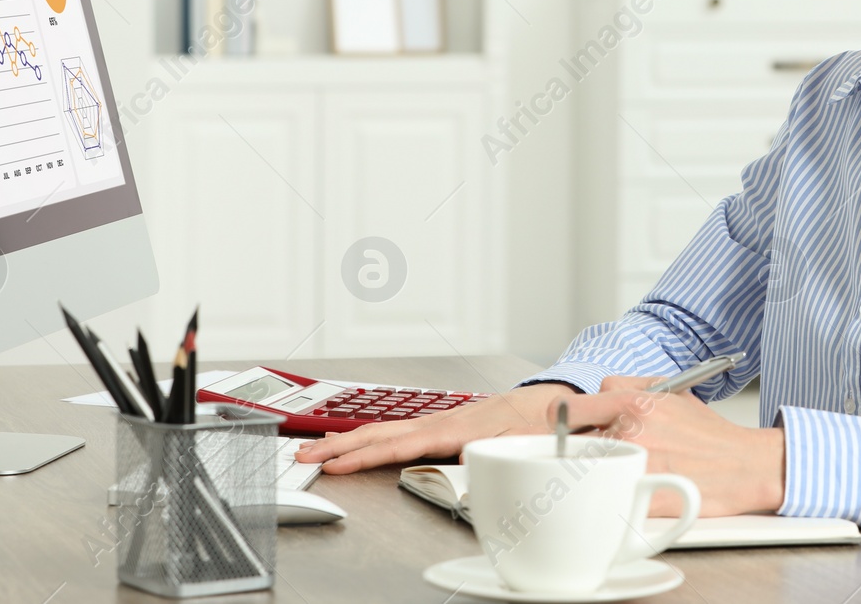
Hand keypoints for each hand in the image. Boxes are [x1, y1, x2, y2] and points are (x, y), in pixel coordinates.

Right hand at [295, 383, 576, 472]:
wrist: (554, 397)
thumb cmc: (548, 416)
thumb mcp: (549, 428)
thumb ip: (531, 435)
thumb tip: (493, 445)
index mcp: (462, 428)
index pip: (406, 443)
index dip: (371, 454)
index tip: (342, 463)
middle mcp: (445, 422)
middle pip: (383, 434)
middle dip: (343, 446)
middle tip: (306, 456)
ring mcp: (440, 423)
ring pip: (385, 432)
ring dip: (347, 442)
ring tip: (313, 451)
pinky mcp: (441, 428)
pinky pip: (396, 434)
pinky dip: (367, 439)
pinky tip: (349, 446)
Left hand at [559, 375, 785, 517]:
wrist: (744, 467)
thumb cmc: (708, 433)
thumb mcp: (671, 392)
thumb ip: (630, 385)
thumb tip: (598, 392)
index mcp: (634, 403)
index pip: (570, 408)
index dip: (566, 419)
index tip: (564, 427)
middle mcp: (631, 432)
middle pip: (576, 441)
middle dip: (585, 446)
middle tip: (600, 452)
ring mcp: (636, 466)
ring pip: (589, 470)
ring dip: (597, 471)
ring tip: (621, 470)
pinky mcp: (644, 499)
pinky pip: (608, 497)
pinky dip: (612, 496)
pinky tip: (628, 492)